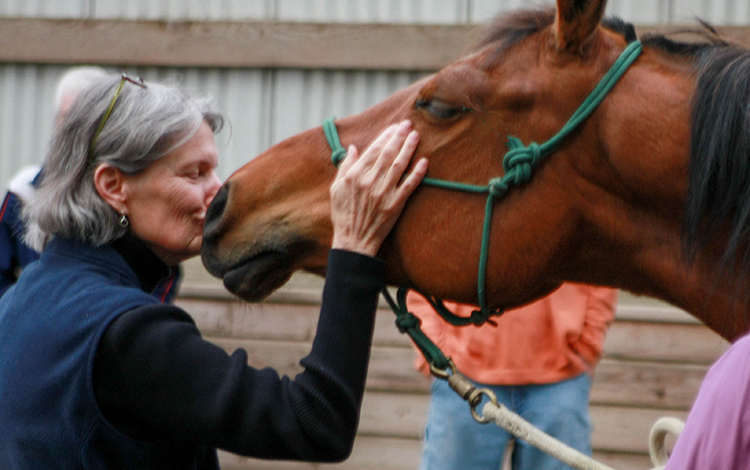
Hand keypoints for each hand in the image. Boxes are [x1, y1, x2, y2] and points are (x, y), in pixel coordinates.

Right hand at [330, 120, 427, 256]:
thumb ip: (345, 166)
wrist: (353, 240)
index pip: (373, 150)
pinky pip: (409, 185)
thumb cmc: (343, 214)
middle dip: (399, 137)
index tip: (394, 127)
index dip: (385, 136)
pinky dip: (418, 173)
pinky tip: (425, 161)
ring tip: (416, 136)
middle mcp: (370, 182)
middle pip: (388, 154)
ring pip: (400, 165)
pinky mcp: (395, 205)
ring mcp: (384, 193)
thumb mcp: (336, 188)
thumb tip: (353, 148)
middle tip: (408, 124)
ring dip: (409, 148)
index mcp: (355, 175)